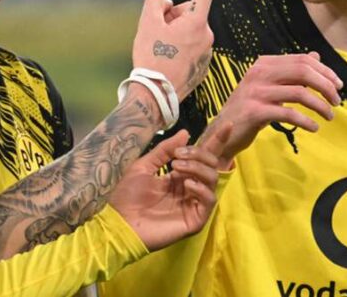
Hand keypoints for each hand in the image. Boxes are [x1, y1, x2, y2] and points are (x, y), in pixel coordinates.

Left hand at [108, 127, 229, 250]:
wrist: (119, 222)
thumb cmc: (127, 196)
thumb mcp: (144, 166)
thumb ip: (164, 150)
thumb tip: (186, 132)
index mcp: (179, 176)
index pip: (203, 158)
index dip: (216, 141)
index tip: (228, 125)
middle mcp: (189, 189)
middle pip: (210, 165)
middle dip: (198, 154)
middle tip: (177, 156)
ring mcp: (193, 204)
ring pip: (212, 179)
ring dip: (197, 167)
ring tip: (176, 168)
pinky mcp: (195, 219)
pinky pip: (209, 200)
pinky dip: (200, 188)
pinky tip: (186, 184)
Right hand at [132, 0, 219, 100]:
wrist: (156, 96)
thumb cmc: (151, 57)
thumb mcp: (146, 23)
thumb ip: (156, 3)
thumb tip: (166, 5)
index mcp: (197, 22)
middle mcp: (207, 36)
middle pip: (188, 15)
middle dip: (172, 19)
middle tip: (157, 36)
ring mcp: (207, 53)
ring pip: (187, 33)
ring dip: (174, 36)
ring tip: (160, 53)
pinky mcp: (202, 68)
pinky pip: (189, 50)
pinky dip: (178, 52)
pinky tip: (167, 64)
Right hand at [197, 52, 341, 169]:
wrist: (222, 132)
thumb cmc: (249, 109)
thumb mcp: (270, 86)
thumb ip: (291, 72)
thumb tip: (316, 56)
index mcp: (264, 64)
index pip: (302, 60)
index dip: (325, 71)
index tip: (338, 86)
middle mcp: (259, 73)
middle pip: (303, 71)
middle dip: (326, 86)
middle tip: (337, 101)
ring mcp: (255, 92)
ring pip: (299, 93)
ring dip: (320, 105)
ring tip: (329, 116)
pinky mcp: (254, 112)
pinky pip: (288, 114)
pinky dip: (306, 121)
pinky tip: (314, 128)